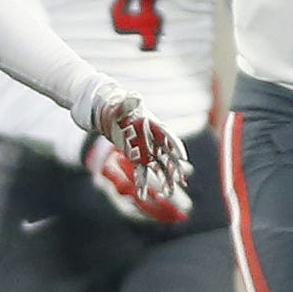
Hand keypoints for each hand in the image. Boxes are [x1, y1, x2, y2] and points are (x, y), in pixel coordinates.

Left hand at [82, 84, 189, 207]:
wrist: (110, 115)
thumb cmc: (120, 106)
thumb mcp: (124, 103)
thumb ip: (130, 101)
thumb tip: (135, 96)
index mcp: (155, 127)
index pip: (170, 137)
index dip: (177, 147)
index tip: (182, 158)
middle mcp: (155, 141)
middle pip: (168, 156)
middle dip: (174, 168)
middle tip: (180, 180)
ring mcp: (148, 151)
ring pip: (159, 167)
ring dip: (165, 180)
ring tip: (169, 194)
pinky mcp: (137, 158)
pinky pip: (141, 172)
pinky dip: (142, 183)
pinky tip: (143, 195)